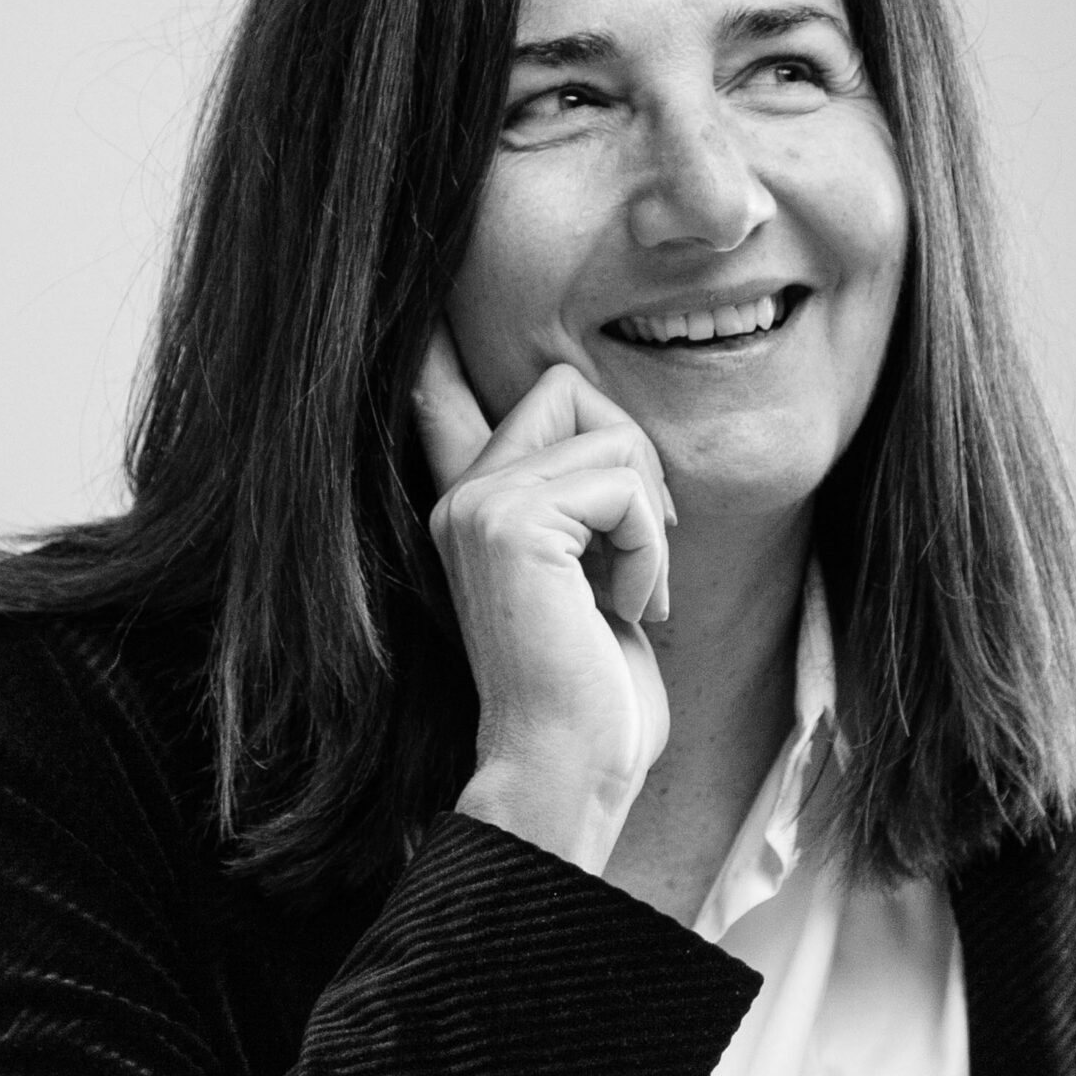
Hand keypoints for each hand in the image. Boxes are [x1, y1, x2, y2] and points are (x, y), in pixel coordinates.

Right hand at [412, 323, 673, 873]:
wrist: (566, 772)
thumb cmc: (593, 697)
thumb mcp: (589, 582)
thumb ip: (579, 505)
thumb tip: (600, 431)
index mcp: (470, 505)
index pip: (444, 390)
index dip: (440, 336)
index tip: (424, 303)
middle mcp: (460, 496)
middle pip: (571, 388)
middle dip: (635, 462)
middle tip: (640, 556)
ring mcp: (477, 506)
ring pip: (609, 435)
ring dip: (651, 522)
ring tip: (630, 596)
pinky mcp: (508, 523)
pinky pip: (623, 487)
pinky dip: (651, 549)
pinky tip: (629, 610)